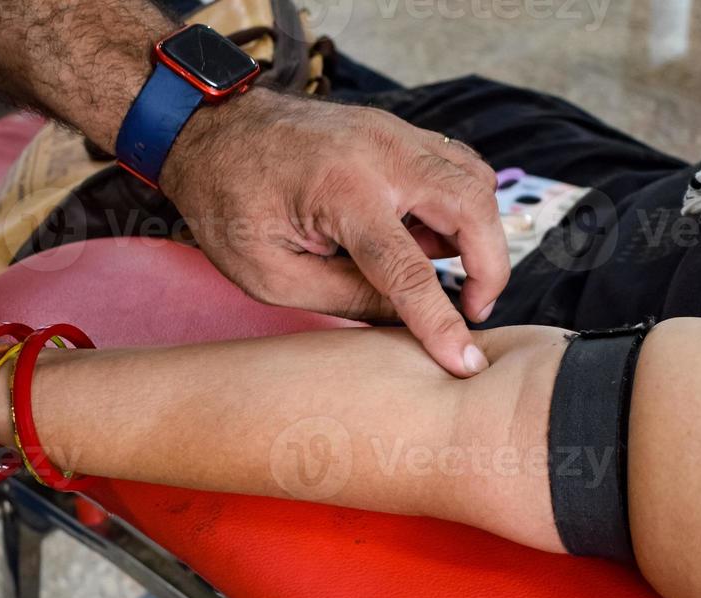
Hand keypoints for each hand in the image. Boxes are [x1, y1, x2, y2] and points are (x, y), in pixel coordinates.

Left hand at [161, 88, 508, 377]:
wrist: (210, 131)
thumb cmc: (227, 203)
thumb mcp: (272, 275)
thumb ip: (346, 298)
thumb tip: (407, 320)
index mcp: (342, 191)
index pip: (409, 271)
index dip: (441, 323)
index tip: (464, 363)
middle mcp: (380, 152)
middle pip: (473, 207)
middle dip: (490, 268)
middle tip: (473, 310)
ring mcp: (393, 133)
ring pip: (476, 182)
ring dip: (480, 235)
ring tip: (444, 274)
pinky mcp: (397, 132)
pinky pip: (456, 168)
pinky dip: (462, 208)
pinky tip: (429, 237)